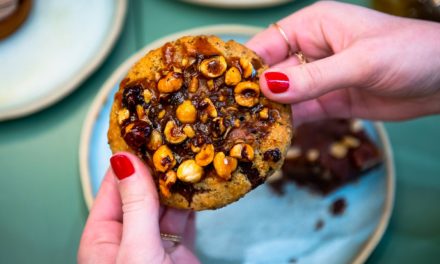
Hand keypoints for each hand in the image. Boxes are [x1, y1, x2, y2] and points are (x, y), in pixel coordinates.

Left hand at [78, 152, 199, 263]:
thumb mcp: (137, 249)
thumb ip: (135, 205)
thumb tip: (125, 160)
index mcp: (102, 238)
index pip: (113, 188)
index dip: (129, 160)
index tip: (146, 134)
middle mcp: (127, 237)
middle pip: (141, 193)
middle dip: (158, 169)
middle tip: (174, 140)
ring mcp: (154, 243)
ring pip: (165, 204)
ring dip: (178, 183)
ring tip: (190, 156)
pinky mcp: (178, 249)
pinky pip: (185, 219)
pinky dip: (193, 202)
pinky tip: (200, 184)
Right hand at [247, 1, 439, 123]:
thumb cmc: (410, 54)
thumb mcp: (360, 62)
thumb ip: (315, 78)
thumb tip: (269, 88)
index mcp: (315, 25)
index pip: (269, 42)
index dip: (247, 64)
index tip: (225, 87)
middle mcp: (312, 49)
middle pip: (273, 71)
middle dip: (255, 92)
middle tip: (230, 115)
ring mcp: (320, 77)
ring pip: (285, 94)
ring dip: (269, 110)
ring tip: (245, 128)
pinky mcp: (331, 100)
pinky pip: (302, 111)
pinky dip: (289, 123)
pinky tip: (273, 134)